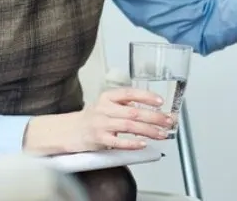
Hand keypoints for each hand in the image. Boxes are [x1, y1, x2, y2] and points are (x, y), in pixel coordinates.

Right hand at [29, 88, 175, 153]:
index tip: (160, 101)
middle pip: (134, 111)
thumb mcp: (106, 105)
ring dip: (148, 130)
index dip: (146, 96)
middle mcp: (104, 108)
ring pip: (129, 125)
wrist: (68, 131)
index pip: (130, 92)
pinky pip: (117, 141)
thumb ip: (125, 105)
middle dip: (154, 116)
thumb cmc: (91, 119)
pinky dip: (132, 143)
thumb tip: (150, 109)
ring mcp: (101, 124)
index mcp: (108, 97)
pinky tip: (143, 144)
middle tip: (168, 121)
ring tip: (161, 134)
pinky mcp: (98, 139)